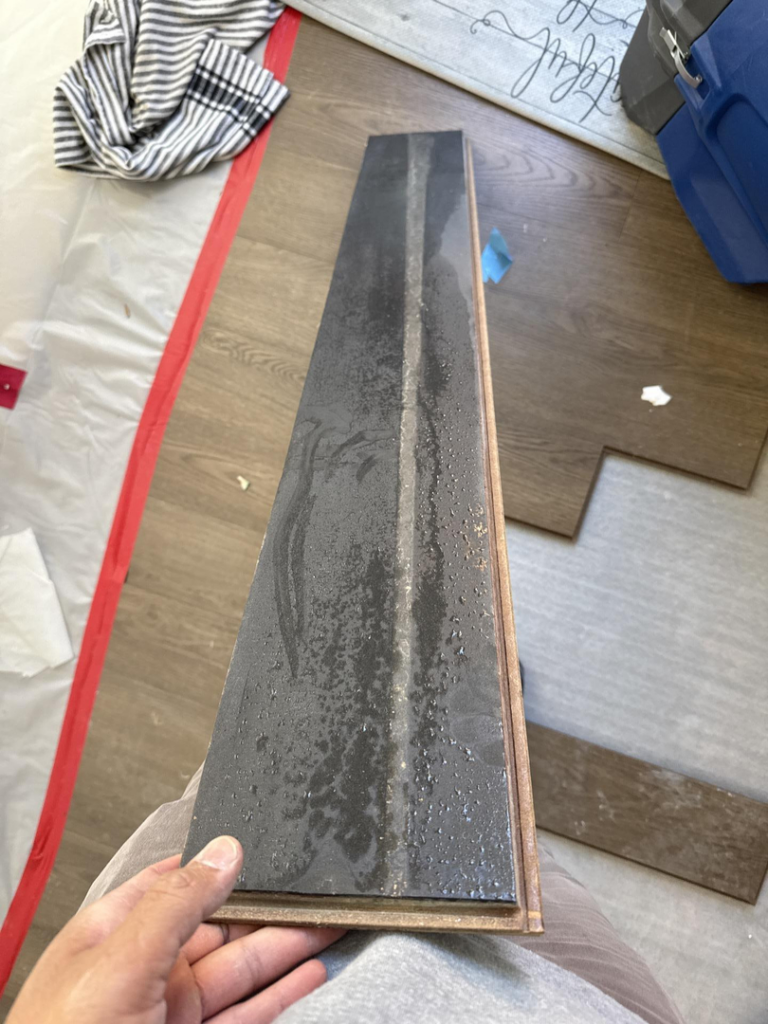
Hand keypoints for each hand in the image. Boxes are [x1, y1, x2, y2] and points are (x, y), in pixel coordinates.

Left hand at [8, 837, 344, 1023]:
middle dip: (270, 910)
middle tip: (319, 893)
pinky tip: (308, 977)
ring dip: (287, 950)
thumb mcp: (121, 963)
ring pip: (242, 972)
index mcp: (116, 934)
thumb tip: (224, 851)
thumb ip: (175, 904)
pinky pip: (247, 1016)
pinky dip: (281, 996)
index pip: (178, 883)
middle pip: (221, 927)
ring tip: (328, 926)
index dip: (223, 867)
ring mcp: (171, 1014)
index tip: (270, 852)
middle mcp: (146, 970)